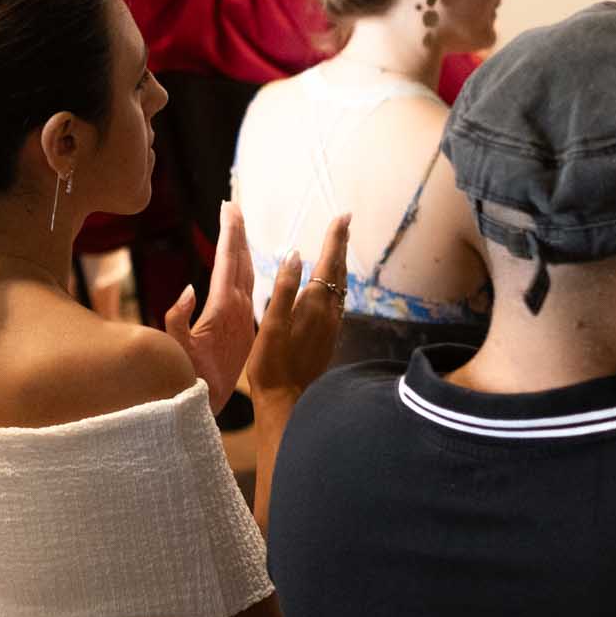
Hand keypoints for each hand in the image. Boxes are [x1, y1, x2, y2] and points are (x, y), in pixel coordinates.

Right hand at [164, 200, 258, 408]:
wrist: (213, 403)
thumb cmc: (190, 379)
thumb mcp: (177, 349)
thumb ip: (177, 318)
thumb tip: (187, 289)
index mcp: (223, 307)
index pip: (227, 259)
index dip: (228, 231)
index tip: (229, 206)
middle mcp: (239, 308)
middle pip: (240, 260)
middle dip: (237, 231)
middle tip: (233, 205)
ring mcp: (245, 316)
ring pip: (248, 273)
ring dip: (242, 247)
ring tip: (237, 225)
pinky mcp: (246, 326)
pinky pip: (250, 289)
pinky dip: (246, 269)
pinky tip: (245, 263)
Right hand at [243, 212, 351, 408]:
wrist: (288, 401)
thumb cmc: (271, 364)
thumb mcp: (271, 324)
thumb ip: (283, 288)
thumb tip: (295, 254)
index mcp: (313, 305)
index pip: (328, 262)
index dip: (335, 238)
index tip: (343, 216)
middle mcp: (328, 313)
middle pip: (339, 272)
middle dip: (341, 246)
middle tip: (344, 224)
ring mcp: (331, 327)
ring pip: (340, 288)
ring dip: (339, 265)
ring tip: (338, 248)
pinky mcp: (328, 338)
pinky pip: (337, 303)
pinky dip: (335, 285)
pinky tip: (330, 287)